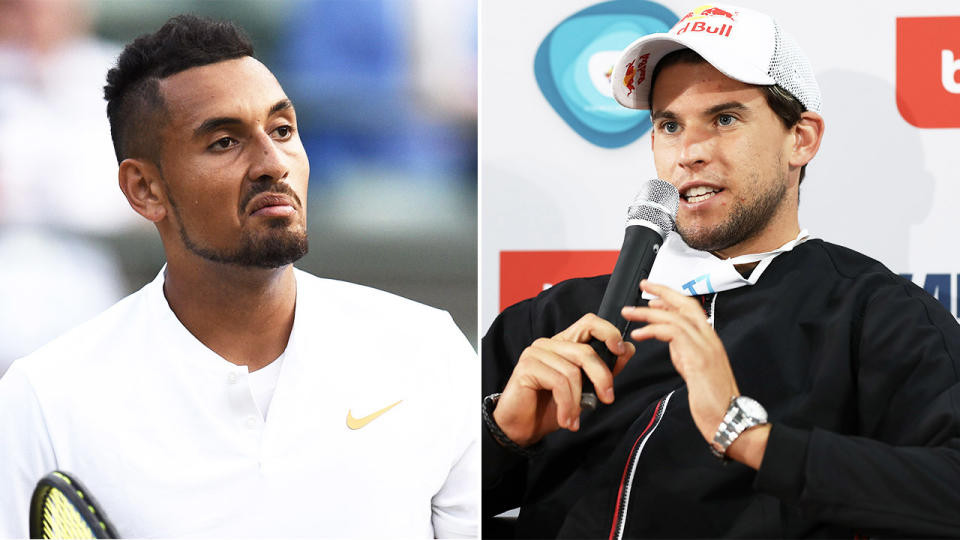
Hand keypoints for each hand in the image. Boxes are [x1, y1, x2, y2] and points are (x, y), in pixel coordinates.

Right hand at [492, 313, 635, 446]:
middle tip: (607, 399)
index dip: (608, 332)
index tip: (620, 350)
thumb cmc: (549, 408)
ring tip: (575, 419)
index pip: (588, 323)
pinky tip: (566, 420)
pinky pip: (558, 383)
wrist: (522, 428)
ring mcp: (535, 353)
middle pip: (585, 351)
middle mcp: (548, 344)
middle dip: (602, 377)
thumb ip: (603, 370)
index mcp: (563, 344)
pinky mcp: (526, 367)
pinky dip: (567, 405)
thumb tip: (628, 349)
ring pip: (572, 371)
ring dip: (578, 401)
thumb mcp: (584, 390)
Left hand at [621, 280, 738, 446]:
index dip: (671, 298)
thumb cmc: (713, 400)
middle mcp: (710, 338)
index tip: (652, 295)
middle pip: (686, 304)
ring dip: (649, 312)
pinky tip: (639, 334)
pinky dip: (653, 329)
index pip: (691, 309)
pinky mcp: (698, 358)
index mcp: (709, 340)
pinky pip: (673, 333)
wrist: (730, 419)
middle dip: (663, 291)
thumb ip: (684, 351)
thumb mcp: (695, 368)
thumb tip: (669, 338)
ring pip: (675, 317)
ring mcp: (706, 346)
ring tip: (629, 313)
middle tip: (643, 285)